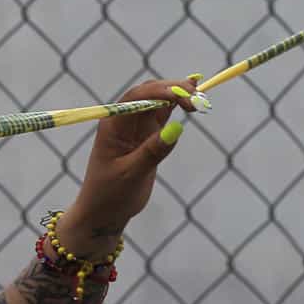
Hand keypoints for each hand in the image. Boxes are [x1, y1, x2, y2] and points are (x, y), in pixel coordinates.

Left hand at [59, 76, 201, 256]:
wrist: (103, 213)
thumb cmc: (110, 195)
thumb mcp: (131, 174)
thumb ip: (152, 152)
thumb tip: (177, 128)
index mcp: (113, 124)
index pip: (138, 97)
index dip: (162, 91)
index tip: (184, 96)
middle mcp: (124, 120)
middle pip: (150, 93)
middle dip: (174, 89)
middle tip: (197, 97)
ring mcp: (136, 127)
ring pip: (158, 101)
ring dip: (178, 95)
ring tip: (200, 98)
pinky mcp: (147, 137)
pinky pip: (163, 115)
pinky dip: (177, 106)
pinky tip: (191, 99)